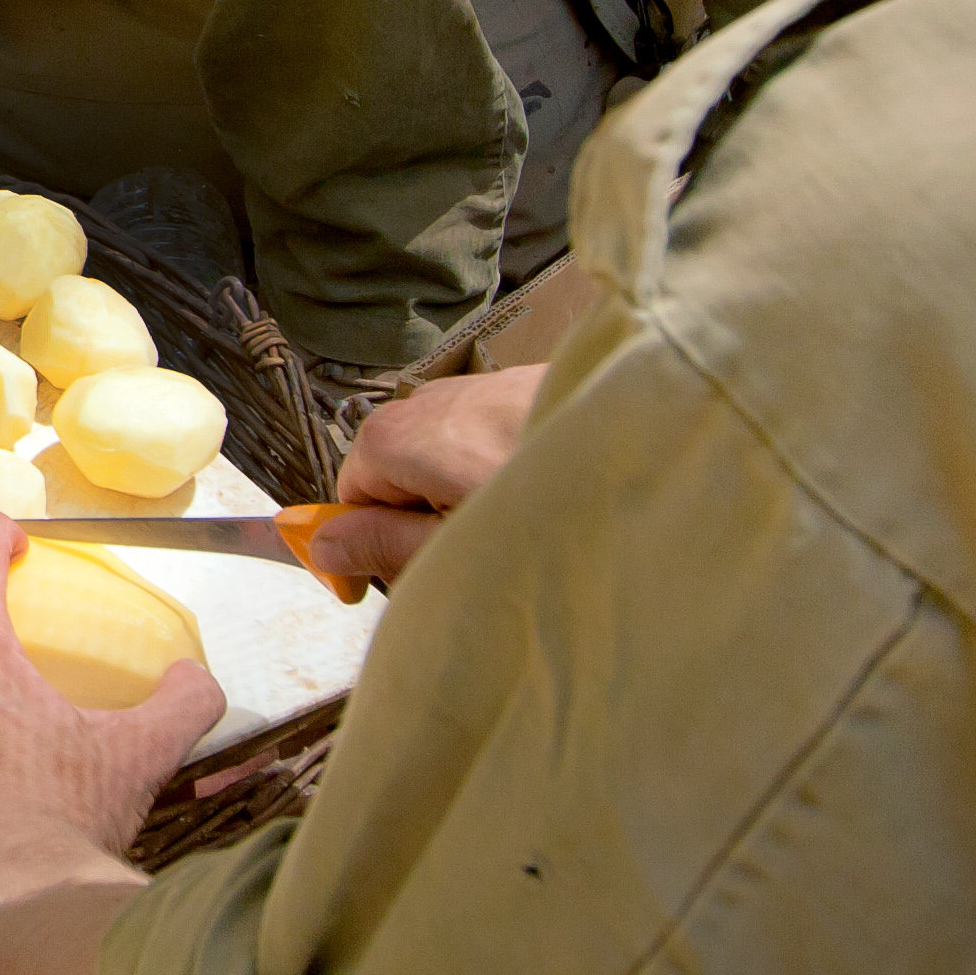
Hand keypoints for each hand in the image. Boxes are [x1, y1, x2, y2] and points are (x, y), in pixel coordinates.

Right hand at [304, 364, 538, 593]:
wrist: (651, 441)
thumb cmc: (553, 505)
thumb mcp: (453, 548)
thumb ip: (382, 546)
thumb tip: (324, 546)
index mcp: (396, 438)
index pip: (348, 496)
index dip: (361, 547)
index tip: (377, 587)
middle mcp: (427, 401)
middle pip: (393, 475)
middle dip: (416, 526)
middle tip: (464, 567)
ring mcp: (476, 388)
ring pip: (441, 458)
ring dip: (460, 500)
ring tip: (515, 536)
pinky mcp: (523, 387)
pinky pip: (486, 438)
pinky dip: (497, 474)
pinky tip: (540, 501)